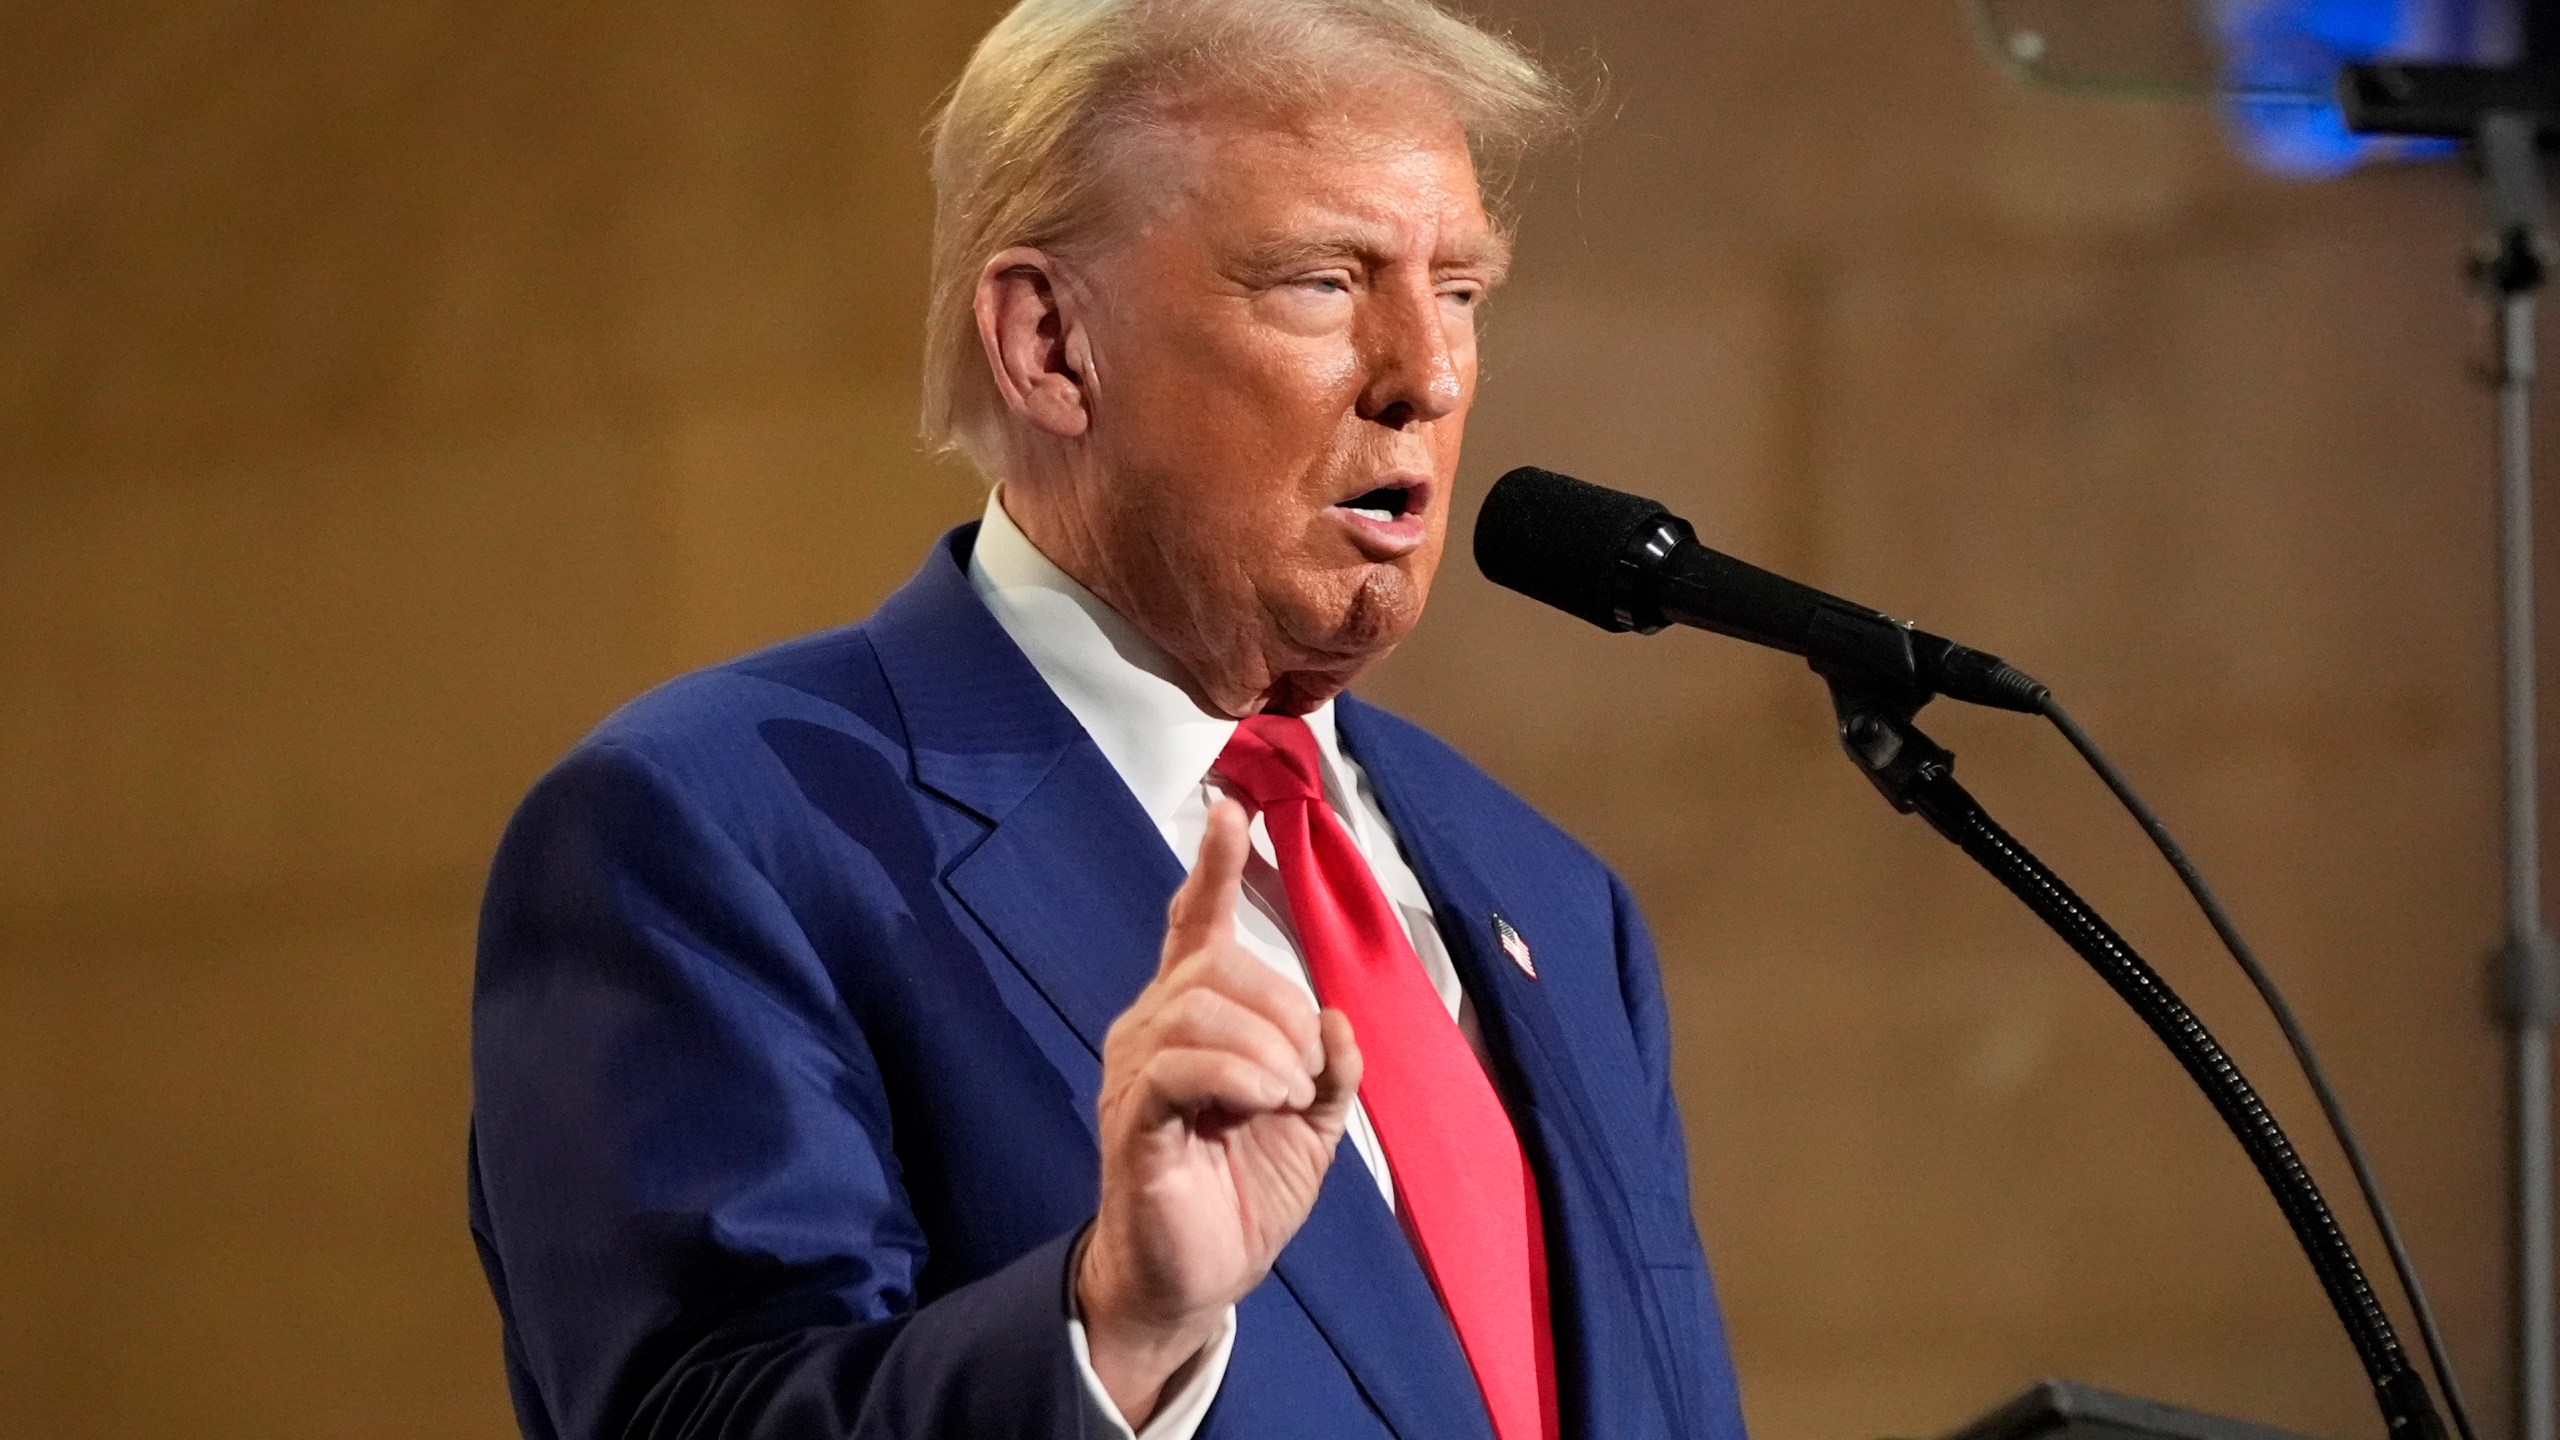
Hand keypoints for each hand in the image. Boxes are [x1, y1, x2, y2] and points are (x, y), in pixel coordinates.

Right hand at [1078, 799, 1362, 1426]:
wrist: (1196, 1280)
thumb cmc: (1242, 1193)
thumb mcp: (1312, 1125)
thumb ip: (1331, 1070)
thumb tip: (1339, 1020)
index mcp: (1193, 1019)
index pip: (1196, 925)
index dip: (1213, 869)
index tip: (1228, 810)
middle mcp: (1152, 1029)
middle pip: (1218, 964)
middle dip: (1283, 1007)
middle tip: (1308, 1076)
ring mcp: (1136, 1071)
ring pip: (1201, 1007)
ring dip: (1269, 1047)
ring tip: (1288, 1098)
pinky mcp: (1131, 1118)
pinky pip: (1181, 1065)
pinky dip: (1239, 1074)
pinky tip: (1267, 1102)